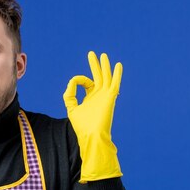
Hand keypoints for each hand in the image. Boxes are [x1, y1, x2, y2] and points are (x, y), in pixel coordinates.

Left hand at [63, 51, 122, 181]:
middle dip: (94, 65)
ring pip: (105, 77)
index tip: (74, 83)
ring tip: (103, 55)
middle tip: (91, 53)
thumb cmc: (82, 126)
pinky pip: (115, 84)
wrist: (92, 136)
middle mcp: (99, 95)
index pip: (86, 83)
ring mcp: (105, 96)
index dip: (79, 80)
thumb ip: (70, 94)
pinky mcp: (110, 98)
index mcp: (90, 98)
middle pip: (97, 76)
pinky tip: (118, 65)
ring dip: (104, 66)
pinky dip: (117, 74)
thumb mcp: (72, 108)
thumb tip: (72, 82)